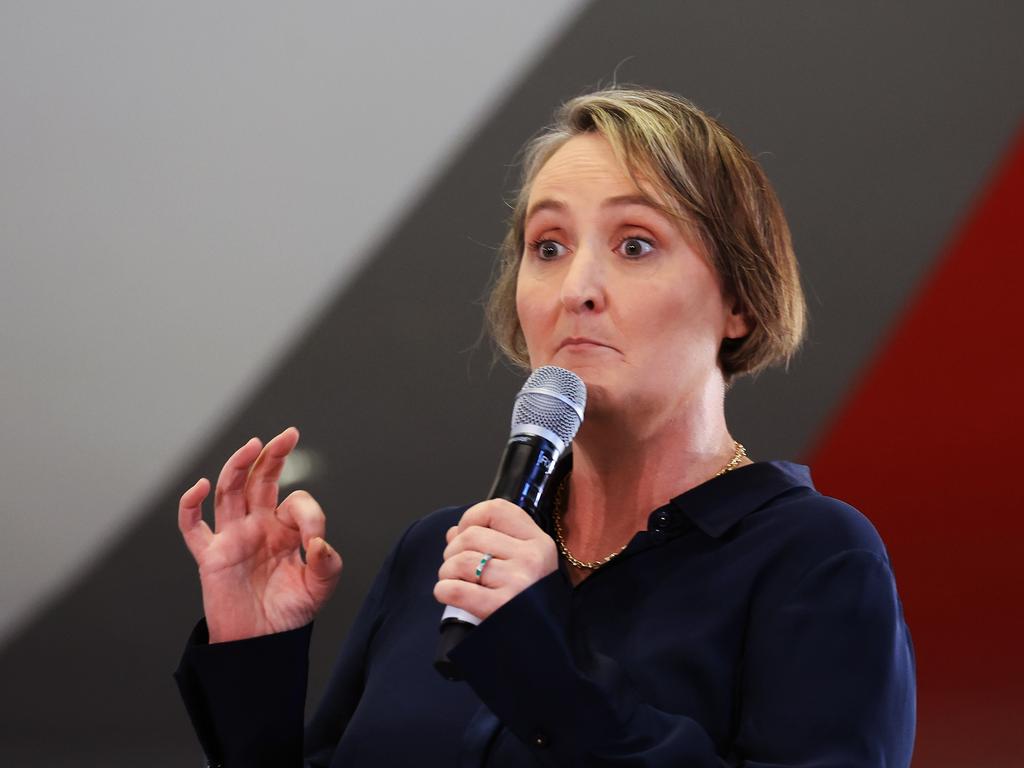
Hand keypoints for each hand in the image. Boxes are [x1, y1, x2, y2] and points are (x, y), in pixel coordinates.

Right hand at [177, 427, 342, 642]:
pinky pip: (193, 527)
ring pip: (230, 492)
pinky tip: (201, 486)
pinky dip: (190, 505)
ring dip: (238, 466)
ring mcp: (233, 538)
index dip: (310, 515)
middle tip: (287, 435)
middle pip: (260, 481)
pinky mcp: (210, 556)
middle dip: (273, 457)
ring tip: (254, 445)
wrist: (262, 645)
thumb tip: (319, 544)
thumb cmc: (290, 615)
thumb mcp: (320, 589)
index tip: (316, 544)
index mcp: (286, 530)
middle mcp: (258, 526)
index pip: (296, 502)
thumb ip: (328, 565)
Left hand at [434, 499, 557, 620]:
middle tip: (456, 567)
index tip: (466, 534)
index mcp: (538, 542)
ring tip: (454, 581)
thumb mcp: (525, 563)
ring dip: (446, 572)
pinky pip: (456, 589)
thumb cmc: (529, 600)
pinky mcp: (501, 607)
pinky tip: (448, 594)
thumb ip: (492, 541)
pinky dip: (443, 590)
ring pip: (460, 561)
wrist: (545, 642)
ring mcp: (517, 582)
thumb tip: (454, 531)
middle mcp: (531, 558)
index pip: (496, 509)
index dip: (471, 518)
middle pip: (471, 535)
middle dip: (452, 550)